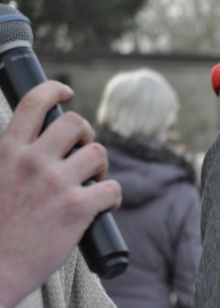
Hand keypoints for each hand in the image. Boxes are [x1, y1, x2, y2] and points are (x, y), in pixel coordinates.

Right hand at [0, 81, 119, 307]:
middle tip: (83, 153)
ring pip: (98, 153)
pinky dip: (113, 196)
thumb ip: (10, 162)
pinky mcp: (78, 208)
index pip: (33, 103)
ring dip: (100, 168)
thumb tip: (29, 151)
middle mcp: (33, 161)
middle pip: (76, 123)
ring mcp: (56, 183)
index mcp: (7, 152)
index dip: (54, 90)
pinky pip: (113, 188)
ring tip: (91, 184)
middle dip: (86, 134)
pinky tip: (103, 206)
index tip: (67, 93)